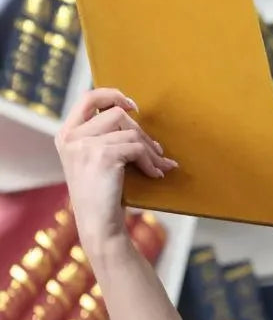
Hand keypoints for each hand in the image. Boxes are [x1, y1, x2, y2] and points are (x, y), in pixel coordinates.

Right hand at [54, 87, 175, 254]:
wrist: (98, 225)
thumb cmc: (101, 196)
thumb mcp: (92, 161)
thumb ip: (101, 138)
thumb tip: (132, 116)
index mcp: (65, 135)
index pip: (87, 98)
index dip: (112, 95)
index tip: (132, 105)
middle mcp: (71, 137)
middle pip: (115, 114)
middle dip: (141, 132)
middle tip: (156, 150)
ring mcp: (84, 145)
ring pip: (130, 131)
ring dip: (150, 149)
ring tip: (161, 164)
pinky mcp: (102, 155)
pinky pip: (136, 148)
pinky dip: (151, 161)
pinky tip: (155, 174)